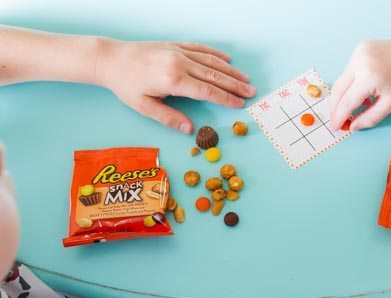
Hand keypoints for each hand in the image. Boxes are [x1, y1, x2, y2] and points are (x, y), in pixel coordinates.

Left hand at [95, 39, 255, 133]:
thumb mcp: (144, 106)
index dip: (225, 99)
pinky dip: (215, 54)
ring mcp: (178, 52)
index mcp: (173, 80)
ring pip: (211, 61)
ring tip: (245, 79)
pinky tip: (227, 60)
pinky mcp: (174, 45)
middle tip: (251, 92)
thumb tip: (189, 129)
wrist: (110, 59)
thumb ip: (168, 118)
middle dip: (235, 85)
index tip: (240, 104)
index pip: (207, 91)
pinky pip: (200, 48)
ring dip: (230, 71)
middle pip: (214, 76)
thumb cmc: (125, 84)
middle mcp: (179, 63)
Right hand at [329, 39, 390, 131]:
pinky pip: (349, 70)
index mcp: (369, 77)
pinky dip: (350, 82)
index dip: (339, 117)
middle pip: (338, 89)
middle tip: (335, 120)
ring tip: (351, 107)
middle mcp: (360, 62)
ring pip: (342, 79)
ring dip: (342, 95)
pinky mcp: (360, 47)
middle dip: (335, 107)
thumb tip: (352, 127)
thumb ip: (370, 118)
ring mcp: (358, 52)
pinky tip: (360, 89)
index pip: (347, 102)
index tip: (335, 128)